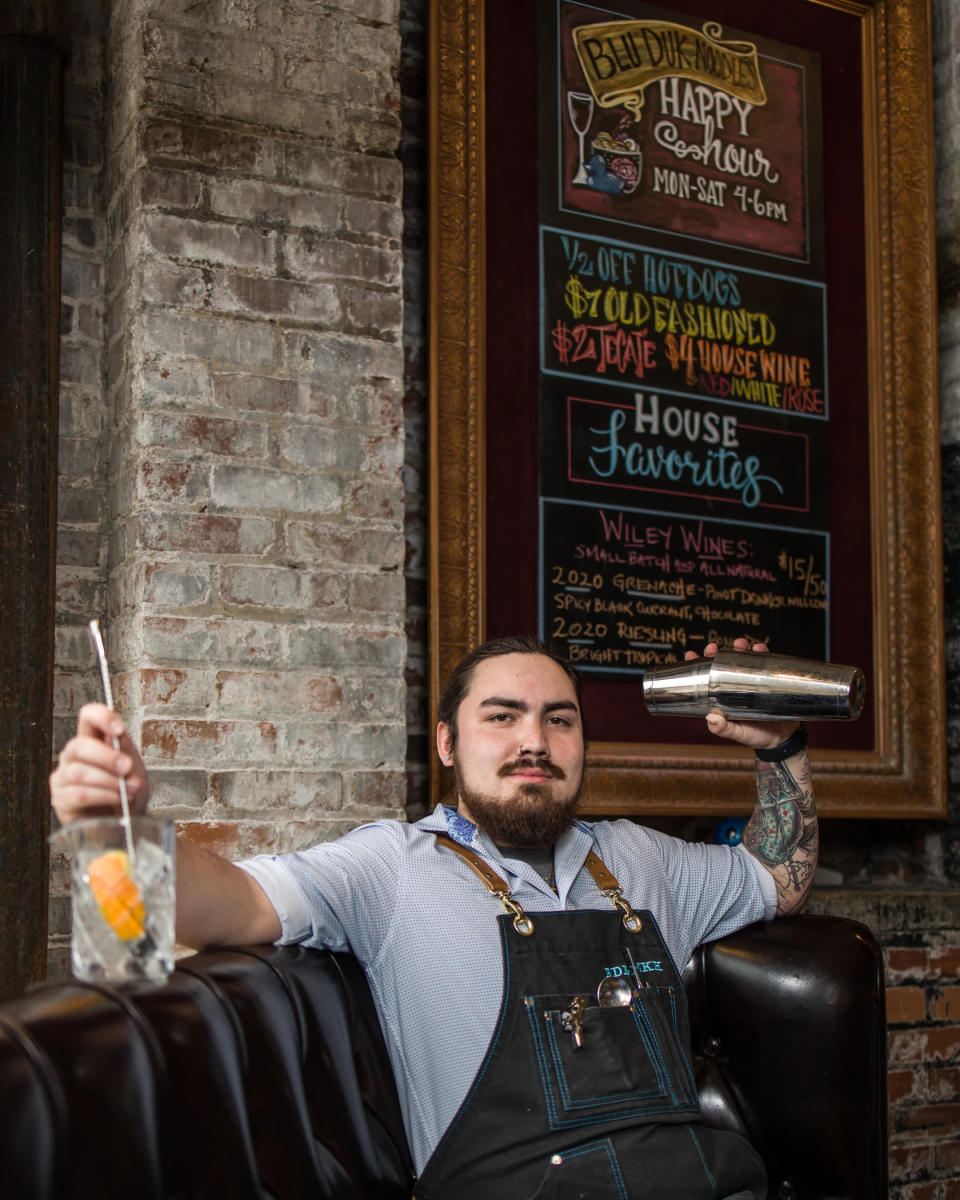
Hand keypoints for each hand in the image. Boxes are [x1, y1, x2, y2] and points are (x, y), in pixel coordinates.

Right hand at [49, 703, 150, 823]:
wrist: (126, 823)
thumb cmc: (127, 792)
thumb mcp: (135, 768)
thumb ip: (125, 750)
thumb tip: (117, 735)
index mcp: (93, 740)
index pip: (88, 716)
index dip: (101, 717)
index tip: (119, 730)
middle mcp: (73, 756)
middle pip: (79, 745)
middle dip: (107, 757)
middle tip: (127, 768)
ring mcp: (63, 777)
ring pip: (79, 772)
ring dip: (108, 781)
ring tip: (128, 789)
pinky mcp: (61, 800)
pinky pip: (78, 794)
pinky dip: (102, 796)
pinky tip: (116, 798)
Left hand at [685, 637, 798, 751]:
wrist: (783, 738)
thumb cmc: (756, 736)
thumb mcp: (737, 733)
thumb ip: (723, 729)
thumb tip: (711, 718)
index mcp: (722, 698)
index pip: (706, 678)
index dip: (697, 665)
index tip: (691, 655)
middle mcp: (734, 686)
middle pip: (722, 664)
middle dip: (716, 653)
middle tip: (714, 648)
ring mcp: (751, 681)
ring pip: (742, 659)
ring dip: (739, 648)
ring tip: (740, 645)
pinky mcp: (767, 679)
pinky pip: (763, 663)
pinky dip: (761, 653)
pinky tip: (759, 649)